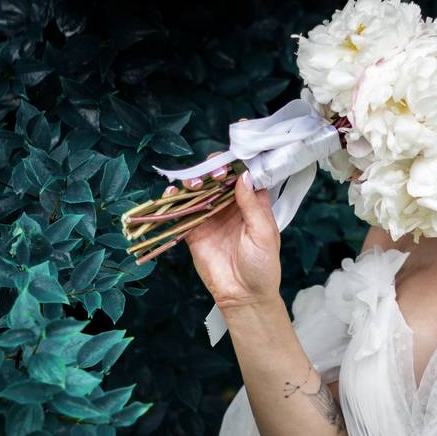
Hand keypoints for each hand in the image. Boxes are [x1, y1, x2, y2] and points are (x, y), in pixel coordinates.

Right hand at [164, 141, 280, 310]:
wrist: (243, 296)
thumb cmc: (263, 267)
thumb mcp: (264, 234)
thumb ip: (253, 206)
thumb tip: (244, 176)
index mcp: (253, 203)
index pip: (247, 174)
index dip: (242, 157)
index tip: (238, 139)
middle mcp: (231, 205)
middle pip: (219, 177)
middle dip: (215, 168)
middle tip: (215, 172)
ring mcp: (211, 216)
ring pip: (200, 190)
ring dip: (195, 181)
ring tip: (196, 184)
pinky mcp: (194, 230)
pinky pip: (182, 211)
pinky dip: (174, 200)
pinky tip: (172, 194)